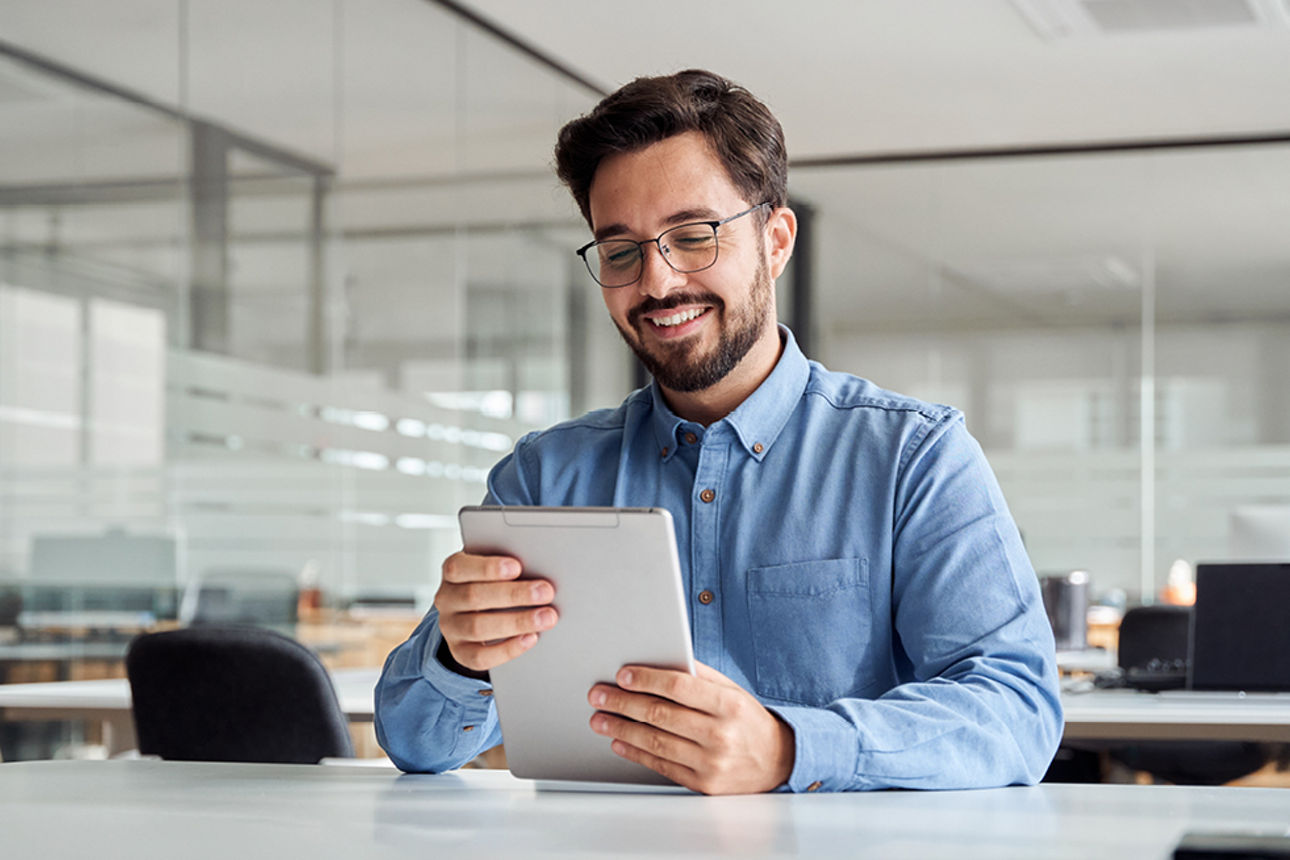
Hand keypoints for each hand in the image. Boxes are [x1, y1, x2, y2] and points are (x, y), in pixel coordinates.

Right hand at [433, 551, 557, 671]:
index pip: (459, 568)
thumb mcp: (495, 567)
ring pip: (477, 628)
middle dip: (513, 594)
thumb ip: (509, 566)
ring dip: (517, 622)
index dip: (487, 568)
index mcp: (452, 572)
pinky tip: (531, 638)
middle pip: (473, 597)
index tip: (517, 567)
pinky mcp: (460, 652)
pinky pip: (480, 657)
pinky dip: (508, 649)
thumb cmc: (494, 581)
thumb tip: (540, 566)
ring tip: (546, 617)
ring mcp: (451, 628)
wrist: (478, 611)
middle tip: (545, 592)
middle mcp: (446, 600)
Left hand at [587, 661, 794, 794]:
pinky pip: (661, 766)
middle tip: (598, 695)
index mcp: (729, 705)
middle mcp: (720, 734)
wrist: (777, 762)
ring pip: (656, 742)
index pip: (680, 687)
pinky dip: (636, 752)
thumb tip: (658, 662)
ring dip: (622, 728)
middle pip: (661, 714)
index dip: (647, 679)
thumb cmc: (747, 721)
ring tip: (600, 718)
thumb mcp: (732, 691)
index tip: (622, 675)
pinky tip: (619, 741)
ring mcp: (711, 763)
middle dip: (623, 703)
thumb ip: (699, 676)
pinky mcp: (703, 785)